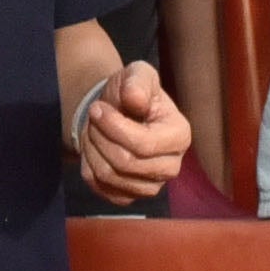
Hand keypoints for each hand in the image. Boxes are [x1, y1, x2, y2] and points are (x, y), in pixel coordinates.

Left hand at [68, 59, 187, 208]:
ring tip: (94, 130)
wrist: (116, 112)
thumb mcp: (137, 74)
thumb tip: (136, 99)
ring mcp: (151, 186)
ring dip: (93, 149)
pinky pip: (101, 188)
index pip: (144, 144)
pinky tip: (95, 148)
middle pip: (126, 163)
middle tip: (93, 117)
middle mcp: (171, 166)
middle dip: (100, 137)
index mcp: (179, 136)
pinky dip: (89, 166)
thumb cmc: (130, 92)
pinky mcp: (130, 196)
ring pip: (110, 176)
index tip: (97, 108)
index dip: (114, 127)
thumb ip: (137, 82)